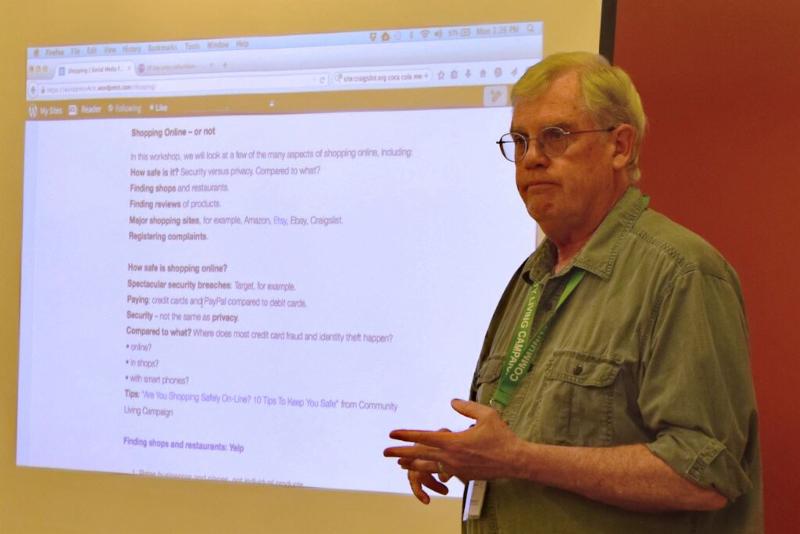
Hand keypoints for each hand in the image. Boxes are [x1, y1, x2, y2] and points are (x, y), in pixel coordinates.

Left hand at [384, 399, 521, 486]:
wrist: (514, 460)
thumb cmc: (501, 435)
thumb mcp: (486, 414)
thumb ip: (467, 407)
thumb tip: (452, 401)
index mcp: (453, 441)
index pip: (423, 437)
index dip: (406, 434)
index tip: (392, 433)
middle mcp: (451, 457)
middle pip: (419, 455)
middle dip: (400, 453)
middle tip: (384, 452)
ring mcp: (455, 469)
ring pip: (428, 467)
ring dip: (413, 464)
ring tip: (400, 463)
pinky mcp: (462, 476)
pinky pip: (442, 472)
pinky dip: (432, 469)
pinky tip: (427, 467)